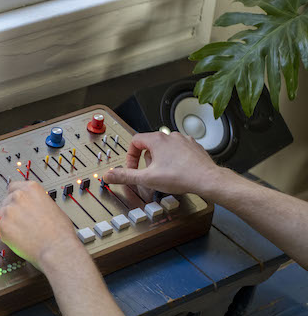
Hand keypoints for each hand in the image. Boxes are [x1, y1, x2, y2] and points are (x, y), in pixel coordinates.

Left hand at [0, 181, 82, 270]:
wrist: (58, 248)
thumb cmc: (59, 231)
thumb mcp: (51, 206)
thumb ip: (36, 202)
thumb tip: (30, 207)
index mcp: (31, 189)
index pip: (13, 187)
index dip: (15, 198)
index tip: (16, 204)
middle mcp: (18, 196)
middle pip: (6, 202)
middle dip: (11, 212)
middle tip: (22, 223)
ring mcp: (9, 211)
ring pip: (1, 216)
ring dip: (8, 223)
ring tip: (23, 233)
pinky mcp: (3, 226)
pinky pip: (0, 230)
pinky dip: (7, 236)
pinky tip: (20, 239)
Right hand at [102, 131, 222, 195]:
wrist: (207, 179)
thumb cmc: (181, 176)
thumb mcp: (147, 179)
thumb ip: (125, 176)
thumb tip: (109, 176)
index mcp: (157, 140)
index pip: (135, 141)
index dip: (130, 156)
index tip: (133, 168)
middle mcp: (170, 136)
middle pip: (149, 145)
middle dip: (146, 160)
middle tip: (149, 173)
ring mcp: (183, 140)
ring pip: (164, 147)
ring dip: (160, 159)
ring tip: (164, 174)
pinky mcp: (193, 146)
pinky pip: (178, 150)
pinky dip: (174, 159)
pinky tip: (177, 171)